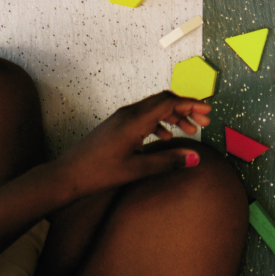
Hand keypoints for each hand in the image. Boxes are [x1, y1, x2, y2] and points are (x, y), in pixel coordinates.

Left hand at [51, 92, 209, 199]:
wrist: (66, 175)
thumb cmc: (98, 173)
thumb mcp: (137, 170)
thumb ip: (168, 162)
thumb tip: (196, 158)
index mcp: (135, 121)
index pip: (169, 102)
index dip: (191, 105)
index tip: (208, 112)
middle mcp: (129, 113)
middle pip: (164, 100)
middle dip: (186, 108)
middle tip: (203, 121)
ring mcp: (122, 118)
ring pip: (155, 107)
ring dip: (174, 115)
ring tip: (188, 130)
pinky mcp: (118, 125)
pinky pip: (145, 115)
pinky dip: (160, 121)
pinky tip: (165, 137)